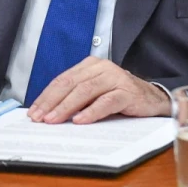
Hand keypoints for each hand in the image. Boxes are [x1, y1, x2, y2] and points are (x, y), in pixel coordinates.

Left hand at [26, 57, 170, 124]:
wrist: (153, 99)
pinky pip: (105, 102)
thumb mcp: (96, 93)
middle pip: (70, 84)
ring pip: (84, 91)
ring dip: (66, 107)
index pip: (62, 79)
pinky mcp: (127, 92)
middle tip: (39, 118)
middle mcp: (101, 68)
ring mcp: (114, 78)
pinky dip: (91, 112)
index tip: (33, 111)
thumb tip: (48, 112)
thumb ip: (76, 97)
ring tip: (53, 120)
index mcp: (89, 65)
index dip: (46, 96)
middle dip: (51, 102)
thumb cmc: (120, 96)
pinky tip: (79, 121)